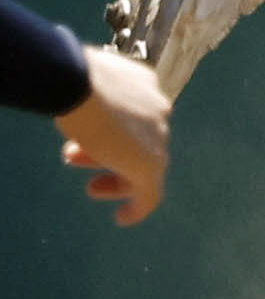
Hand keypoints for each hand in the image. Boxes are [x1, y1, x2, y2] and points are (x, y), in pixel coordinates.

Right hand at [58, 49, 170, 225]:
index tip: (78, 143)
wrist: (82, 87)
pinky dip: (139, 207)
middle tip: (78, 161)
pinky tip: (123, 217)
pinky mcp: (151, 163)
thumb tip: (72, 87)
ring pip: (144, 166)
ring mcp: (157, 136)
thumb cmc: (76, 81)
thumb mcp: (84, 84)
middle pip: (139, 139)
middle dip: (108, 154)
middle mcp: (157, 108)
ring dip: (117, 179)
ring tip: (92, 188)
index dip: (104, 130)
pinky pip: (151, 192)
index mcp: (144, 86)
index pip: (132, 114)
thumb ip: (90, 92)